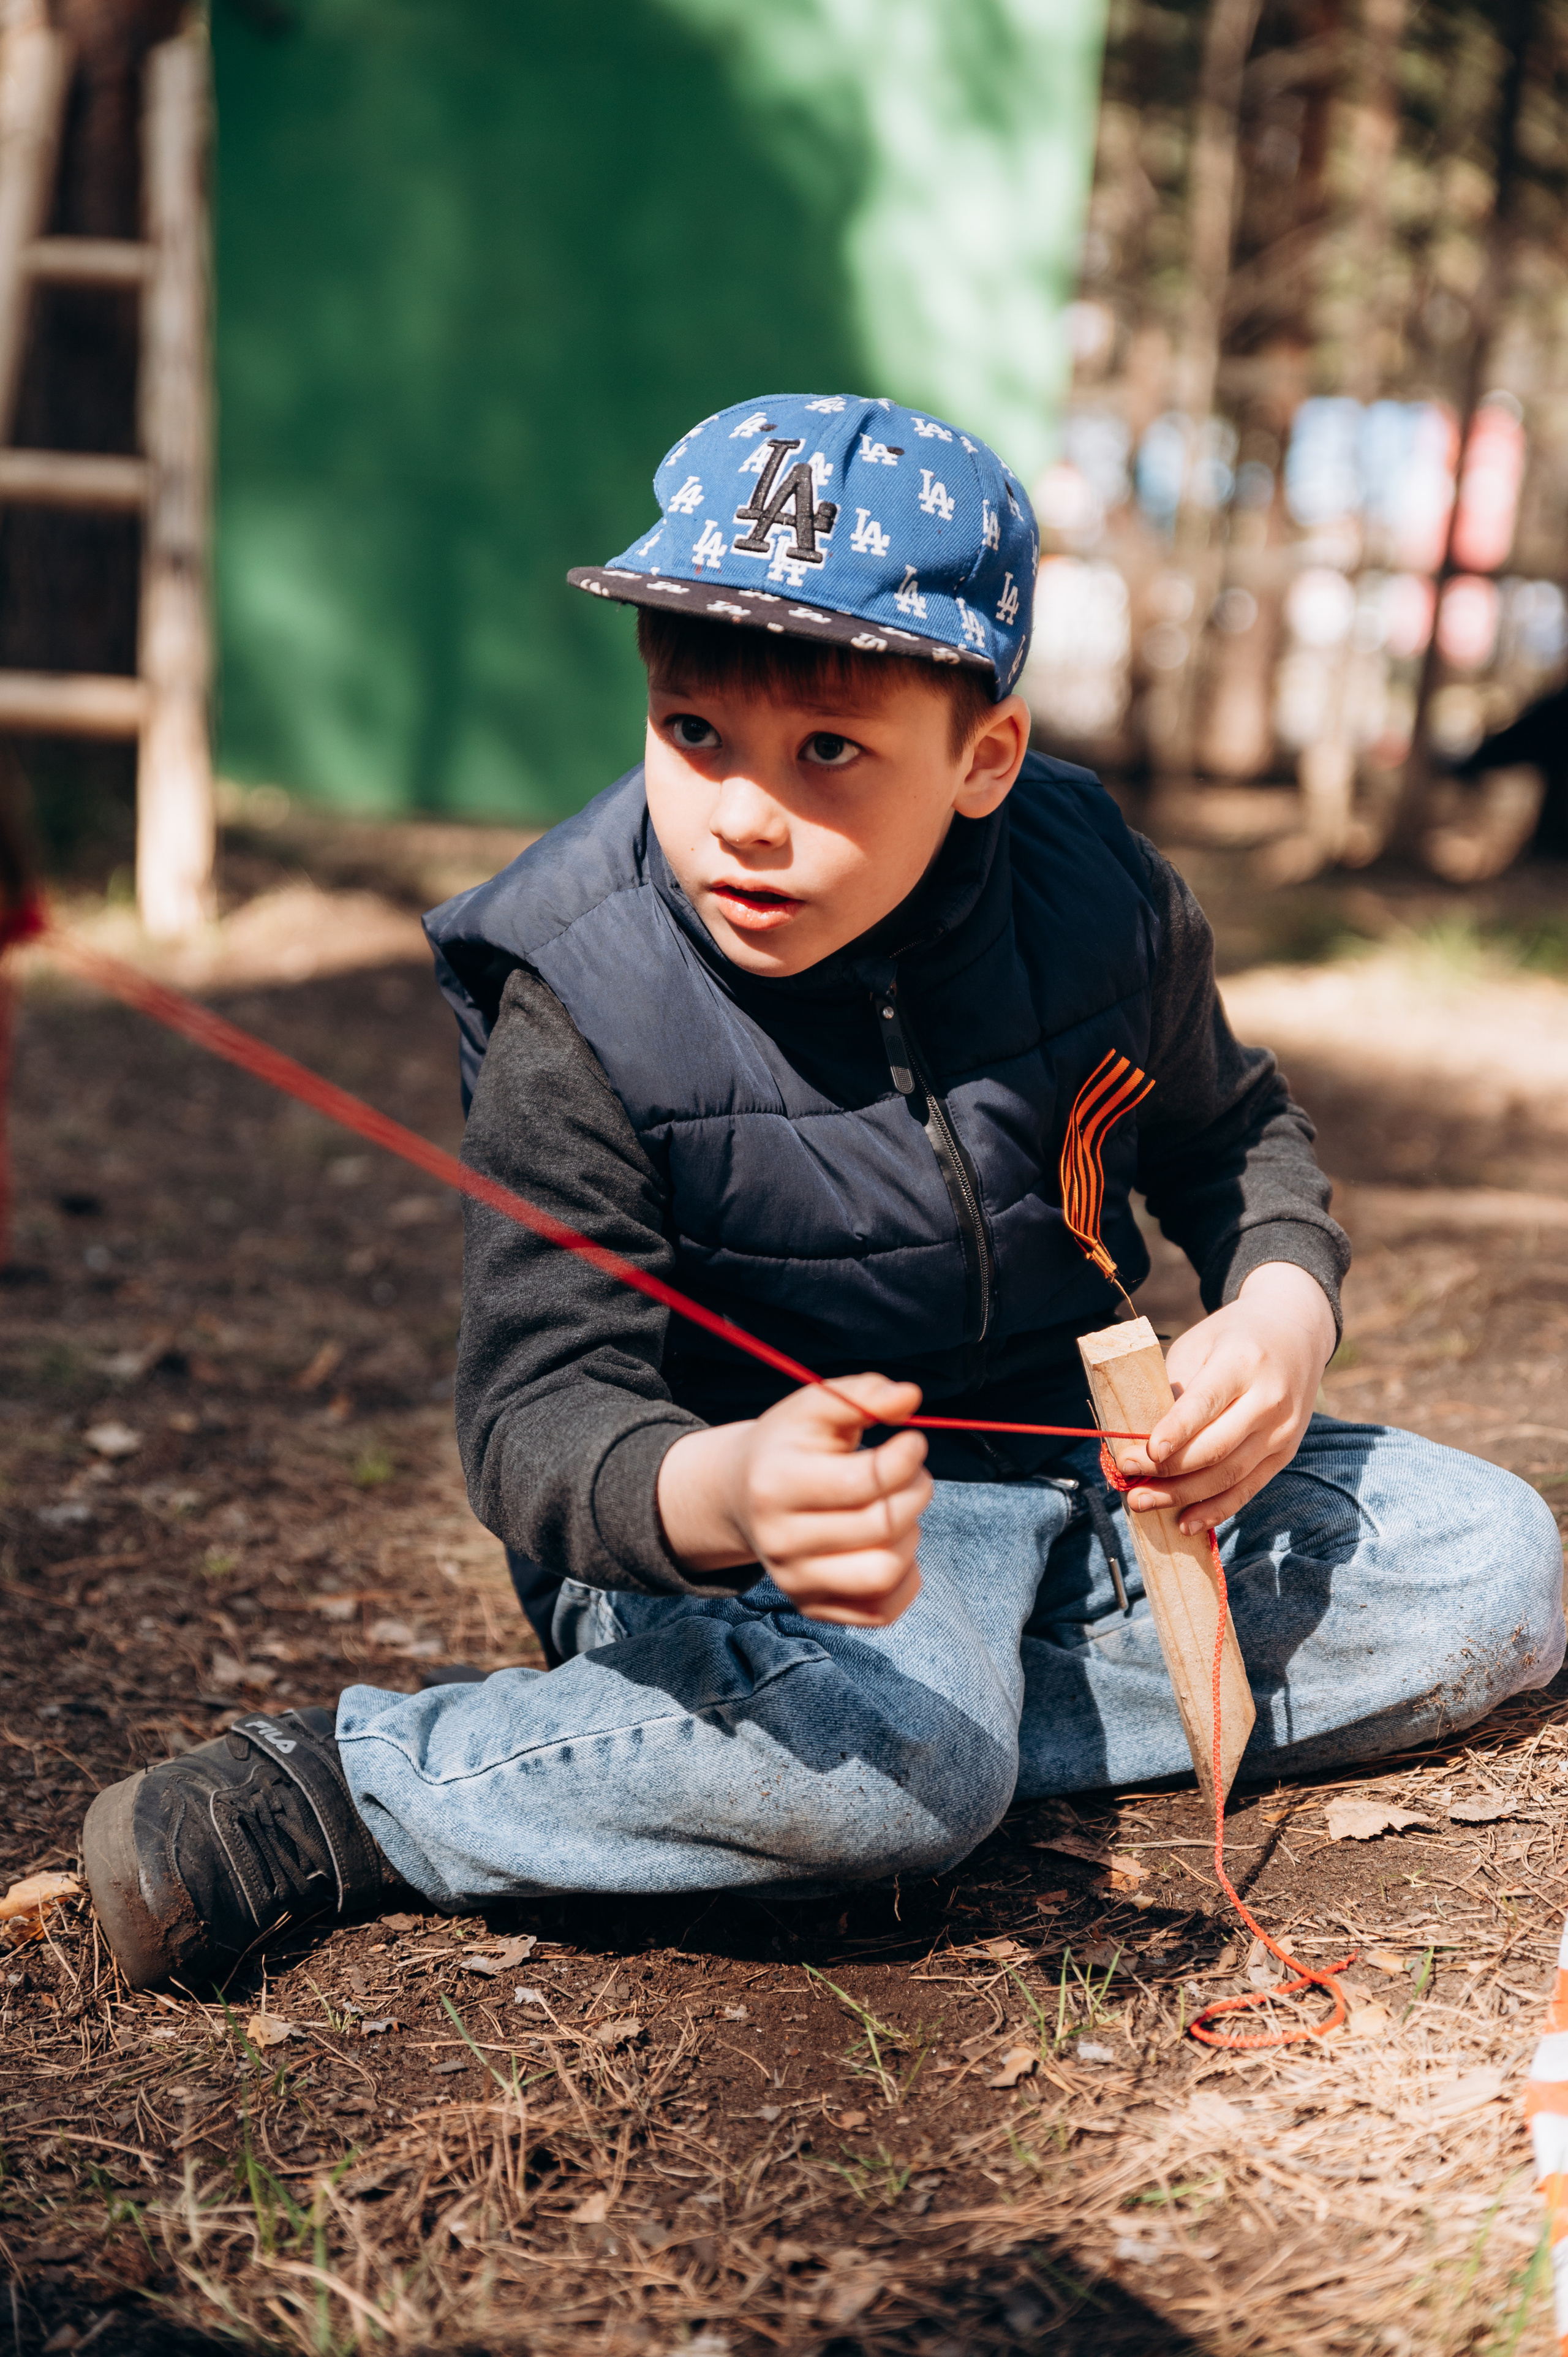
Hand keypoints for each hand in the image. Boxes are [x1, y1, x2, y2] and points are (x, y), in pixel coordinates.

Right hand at [656, 1375, 930, 1625]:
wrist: (741, 1494)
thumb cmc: (788, 1445)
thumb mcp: (814, 1405)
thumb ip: (862, 1393)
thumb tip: (910, 1397)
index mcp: (776, 1483)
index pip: (863, 1482)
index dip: (906, 1458)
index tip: (913, 1441)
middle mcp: (779, 1541)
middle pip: (881, 1526)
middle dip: (915, 1491)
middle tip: (912, 1473)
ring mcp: (794, 1582)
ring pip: (885, 1573)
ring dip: (910, 1535)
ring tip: (896, 1508)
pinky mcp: (813, 1608)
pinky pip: (883, 1610)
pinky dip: (906, 1577)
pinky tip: (893, 1543)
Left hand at [1116, 1263, 1335, 1535]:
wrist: (1297, 1332)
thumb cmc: (1233, 1338)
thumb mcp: (1200, 1344)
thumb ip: (1176, 1386)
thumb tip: (1140, 1436)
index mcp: (1243, 1362)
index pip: (1206, 1403)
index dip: (1175, 1431)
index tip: (1144, 1452)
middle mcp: (1269, 1399)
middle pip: (1216, 1447)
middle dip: (1167, 1470)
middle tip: (1127, 1477)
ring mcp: (1282, 1430)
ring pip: (1229, 1475)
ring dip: (1183, 1496)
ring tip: (1142, 1501)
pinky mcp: (1285, 1453)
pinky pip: (1248, 1489)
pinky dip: (1216, 1509)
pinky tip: (1185, 1522)